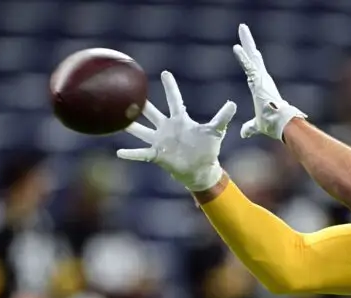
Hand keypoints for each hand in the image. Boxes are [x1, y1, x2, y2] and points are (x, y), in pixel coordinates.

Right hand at [116, 71, 236, 191]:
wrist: (201, 170)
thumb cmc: (208, 150)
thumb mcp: (216, 132)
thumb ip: (222, 117)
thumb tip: (233, 103)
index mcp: (180, 120)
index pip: (174, 99)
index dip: (170, 87)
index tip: (165, 73)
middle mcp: (167, 128)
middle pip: (152, 112)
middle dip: (142, 103)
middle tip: (129, 90)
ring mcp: (160, 141)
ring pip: (141, 130)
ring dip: (130, 126)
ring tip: (117, 119)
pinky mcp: (157, 155)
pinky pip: (141, 153)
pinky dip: (131, 153)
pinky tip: (119, 152)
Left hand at [232, 23, 306, 139]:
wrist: (282, 125)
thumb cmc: (273, 125)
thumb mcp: (257, 125)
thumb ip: (250, 127)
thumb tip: (243, 133)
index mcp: (261, 87)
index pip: (252, 69)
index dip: (248, 58)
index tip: (242, 47)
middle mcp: (262, 79)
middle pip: (253, 56)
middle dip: (248, 42)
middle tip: (242, 28)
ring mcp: (262, 79)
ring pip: (252, 56)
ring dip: (246, 41)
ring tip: (242, 27)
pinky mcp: (260, 82)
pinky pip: (249, 67)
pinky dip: (243, 58)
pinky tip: (236, 47)